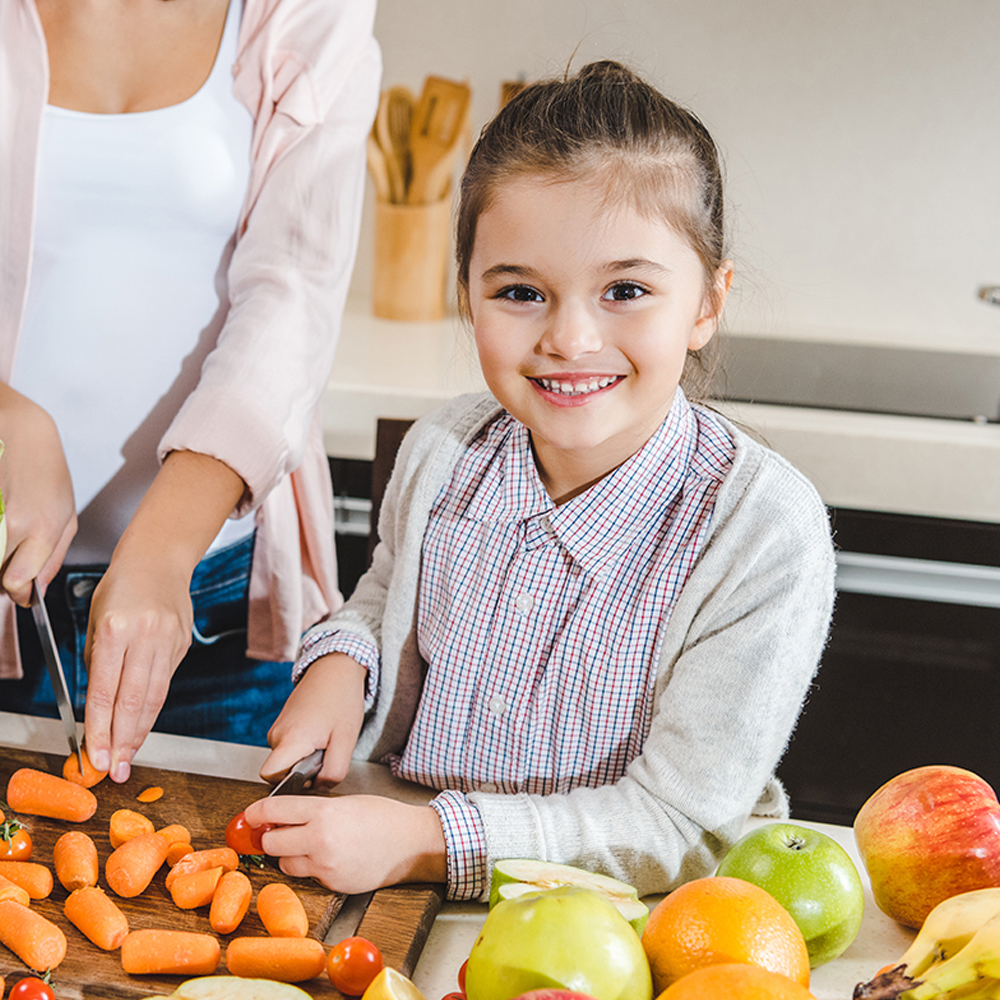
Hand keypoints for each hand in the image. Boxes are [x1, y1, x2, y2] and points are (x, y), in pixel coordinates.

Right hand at [0, 385, 75, 604]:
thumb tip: (37, 593)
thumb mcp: (67, 515)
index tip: (21, 588)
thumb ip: (53, 558)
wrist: (21, 432)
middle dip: (3, 575)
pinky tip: (1, 518)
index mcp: (43, 529)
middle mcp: (13, 524)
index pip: (17, 583)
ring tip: (9, 531)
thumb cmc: (46, 471)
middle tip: (13, 557)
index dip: (18, 591)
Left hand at [83, 450, 245, 782]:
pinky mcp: (182, 645)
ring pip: (154, 696)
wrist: (159, 561)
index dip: (100, 729)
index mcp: (117, 628)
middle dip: (122, 740)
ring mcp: (169, 641)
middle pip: (134, 700)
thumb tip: (96, 709)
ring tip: (128, 756)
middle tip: (114, 769)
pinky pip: (165, 683)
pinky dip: (152, 708)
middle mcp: (146, 636)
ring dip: (140, 731)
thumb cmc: (120, 588)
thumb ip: (97, 663)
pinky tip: (142, 726)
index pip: (106, 690)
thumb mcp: (96, 621)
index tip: (94, 756)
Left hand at [243, 794, 446, 893]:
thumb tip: (281, 817)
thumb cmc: (382, 816)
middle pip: (272, 842)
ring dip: (289, 856)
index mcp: (323, 811)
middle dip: (272, 837)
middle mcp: (319, 839)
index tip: (249, 816)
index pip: (273, 810)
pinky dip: (311, 868)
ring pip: (285, 864)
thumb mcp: (345, 802)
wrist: (410, 843)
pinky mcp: (332, 883)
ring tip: (308, 845)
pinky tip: (329, 858)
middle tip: (279, 832)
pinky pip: (308, 876)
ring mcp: (325, 865)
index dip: (255, 813)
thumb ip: (312, 809)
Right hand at [260, 653, 366, 787]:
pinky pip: (289, 747)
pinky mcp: (283, 723)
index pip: (269, 777)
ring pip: (286, 759)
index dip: (289, 783)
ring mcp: (278, 727)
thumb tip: (320, 787)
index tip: (310, 773)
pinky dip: (304, 746)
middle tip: (326, 751)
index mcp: (290, 740)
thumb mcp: (346, 741)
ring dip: (305, 757)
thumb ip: (333, 772)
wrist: (336, 668)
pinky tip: (321, 732)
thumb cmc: (342, 699)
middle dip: (302, 770)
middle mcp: (277, 734)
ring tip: (326, 737)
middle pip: (280, 770)